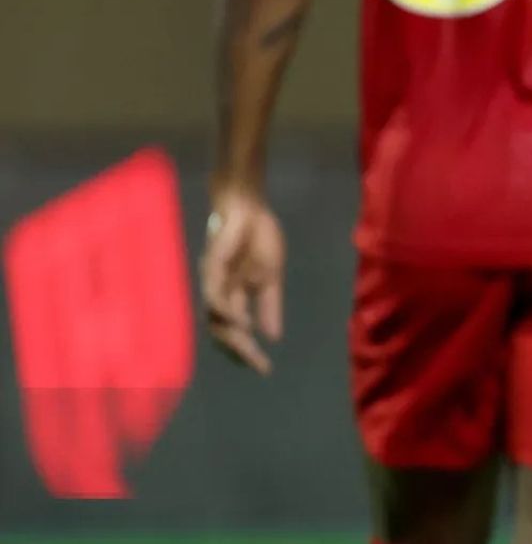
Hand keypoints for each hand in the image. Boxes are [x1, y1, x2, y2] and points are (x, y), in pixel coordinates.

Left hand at [200, 186, 283, 374]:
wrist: (249, 208)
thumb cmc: (259, 237)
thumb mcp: (271, 277)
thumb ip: (270, 306)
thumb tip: (273, 337)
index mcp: (235, 297)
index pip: (238, 332)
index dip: (249, 351)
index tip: (265, 370)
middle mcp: (220, 294)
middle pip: (223, 332)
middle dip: (240, 351)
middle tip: (258, 366)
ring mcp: (213, 284)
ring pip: (215, 320)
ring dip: (231, 338)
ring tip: (249, 350)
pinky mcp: (211, 270)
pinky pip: (215, 298)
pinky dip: (228, 314)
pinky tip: (244, 323)